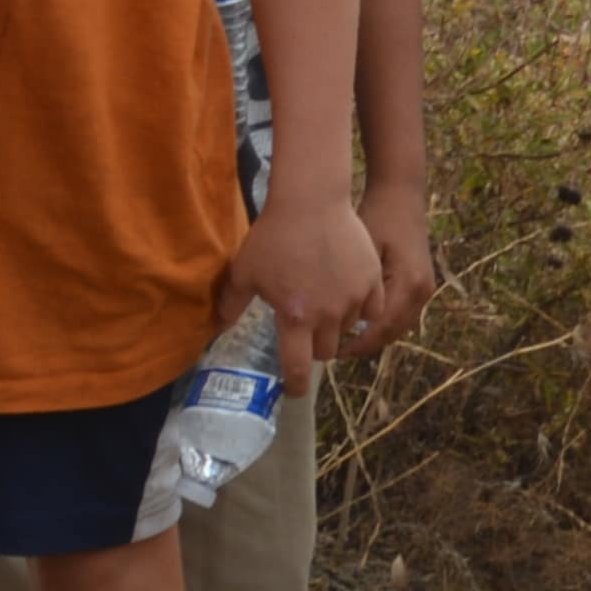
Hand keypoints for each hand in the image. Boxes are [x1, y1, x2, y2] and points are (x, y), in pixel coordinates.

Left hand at [224, 190, 376, 388]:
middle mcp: (327, 315)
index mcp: (295, 318)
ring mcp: (354, 298)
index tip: (293, 390)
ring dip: (337, 324)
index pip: (298, 368)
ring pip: (348, 329)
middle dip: (314, 346)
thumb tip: (218, 328)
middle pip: (326, 351)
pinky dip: (362, 307)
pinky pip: (372, 309)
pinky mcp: (372, 281)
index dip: (296, 385)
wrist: (310, 200)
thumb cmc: (273, 236)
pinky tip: (349, 293)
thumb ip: (231, 304)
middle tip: (306, 328)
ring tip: (326, 303)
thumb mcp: (244, 271)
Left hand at [345, 190, 435, 363]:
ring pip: (397, 325)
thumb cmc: (376, 215)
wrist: (401, 193)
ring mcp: (425, 289)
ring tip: (344, 339)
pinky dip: (382, 321)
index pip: (382, 329)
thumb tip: (332, 320)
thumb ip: (353, 287)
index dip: (357, 344)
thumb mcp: (361, 251)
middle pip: (392, 332)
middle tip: (335, 350)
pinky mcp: (421, 283)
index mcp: (408, 284)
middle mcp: (421, 292)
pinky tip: (358, 320)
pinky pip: (401, 312)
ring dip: (374, 334)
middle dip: (365, 344)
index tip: (333, 351)